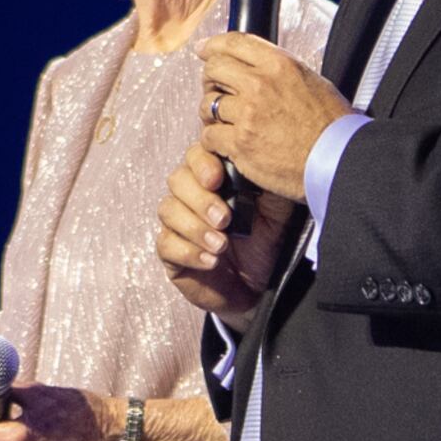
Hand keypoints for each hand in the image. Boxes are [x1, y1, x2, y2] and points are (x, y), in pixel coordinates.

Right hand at [156, 133, 297, 316]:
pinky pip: (165, 243)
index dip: (202, 163)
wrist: (260, 285)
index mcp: (214, 177)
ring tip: (222, 245)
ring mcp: (177, 222)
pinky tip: (211, 261)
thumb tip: (259, 155)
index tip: (217, 179)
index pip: (196, 155)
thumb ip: (265, 180)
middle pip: (178, 180)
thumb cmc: (265, 241)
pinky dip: (189, 252)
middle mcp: (191, 195)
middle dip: (200, 199)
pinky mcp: (170, 251)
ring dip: (195, 227)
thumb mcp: (275, 207)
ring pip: (168, 210)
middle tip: (224, 219)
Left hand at [197, 28, 348, 199]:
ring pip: (208, 103)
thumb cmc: (332, 126)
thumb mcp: (311, 81)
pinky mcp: (240, 143)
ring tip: (222, 122)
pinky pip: (209, 135)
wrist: (338, 161)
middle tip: (214, 91)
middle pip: (213, 69)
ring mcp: (247, 114)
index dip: (213, 45)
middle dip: (210, 80)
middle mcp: (260, 84)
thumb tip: (257, 67)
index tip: (204, 50)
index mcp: (280, 65)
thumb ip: (280, 71)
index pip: (234, 42)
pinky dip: (214, 140)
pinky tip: (226, 144)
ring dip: (211, 113)